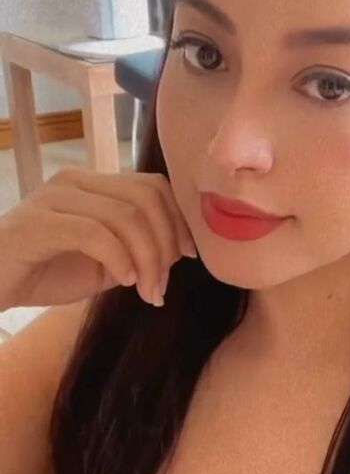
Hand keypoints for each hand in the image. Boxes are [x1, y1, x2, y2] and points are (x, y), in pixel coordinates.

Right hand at [0, 166, 196, 311]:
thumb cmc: (43, 273)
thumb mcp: (103, 262)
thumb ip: (137, 248)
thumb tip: (181, 248)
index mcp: (93, 185)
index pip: (153, 186)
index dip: (178, 219)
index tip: (188, 256)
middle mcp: (75, 181)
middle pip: (146, 197)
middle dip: (166, 243)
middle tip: (162, 285)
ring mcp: (54, 197)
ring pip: (126, 215)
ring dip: (148, 258)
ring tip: (148, 292)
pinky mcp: (37, 222)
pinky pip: (95, 232)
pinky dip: (119, 257)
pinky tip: (126, 281)